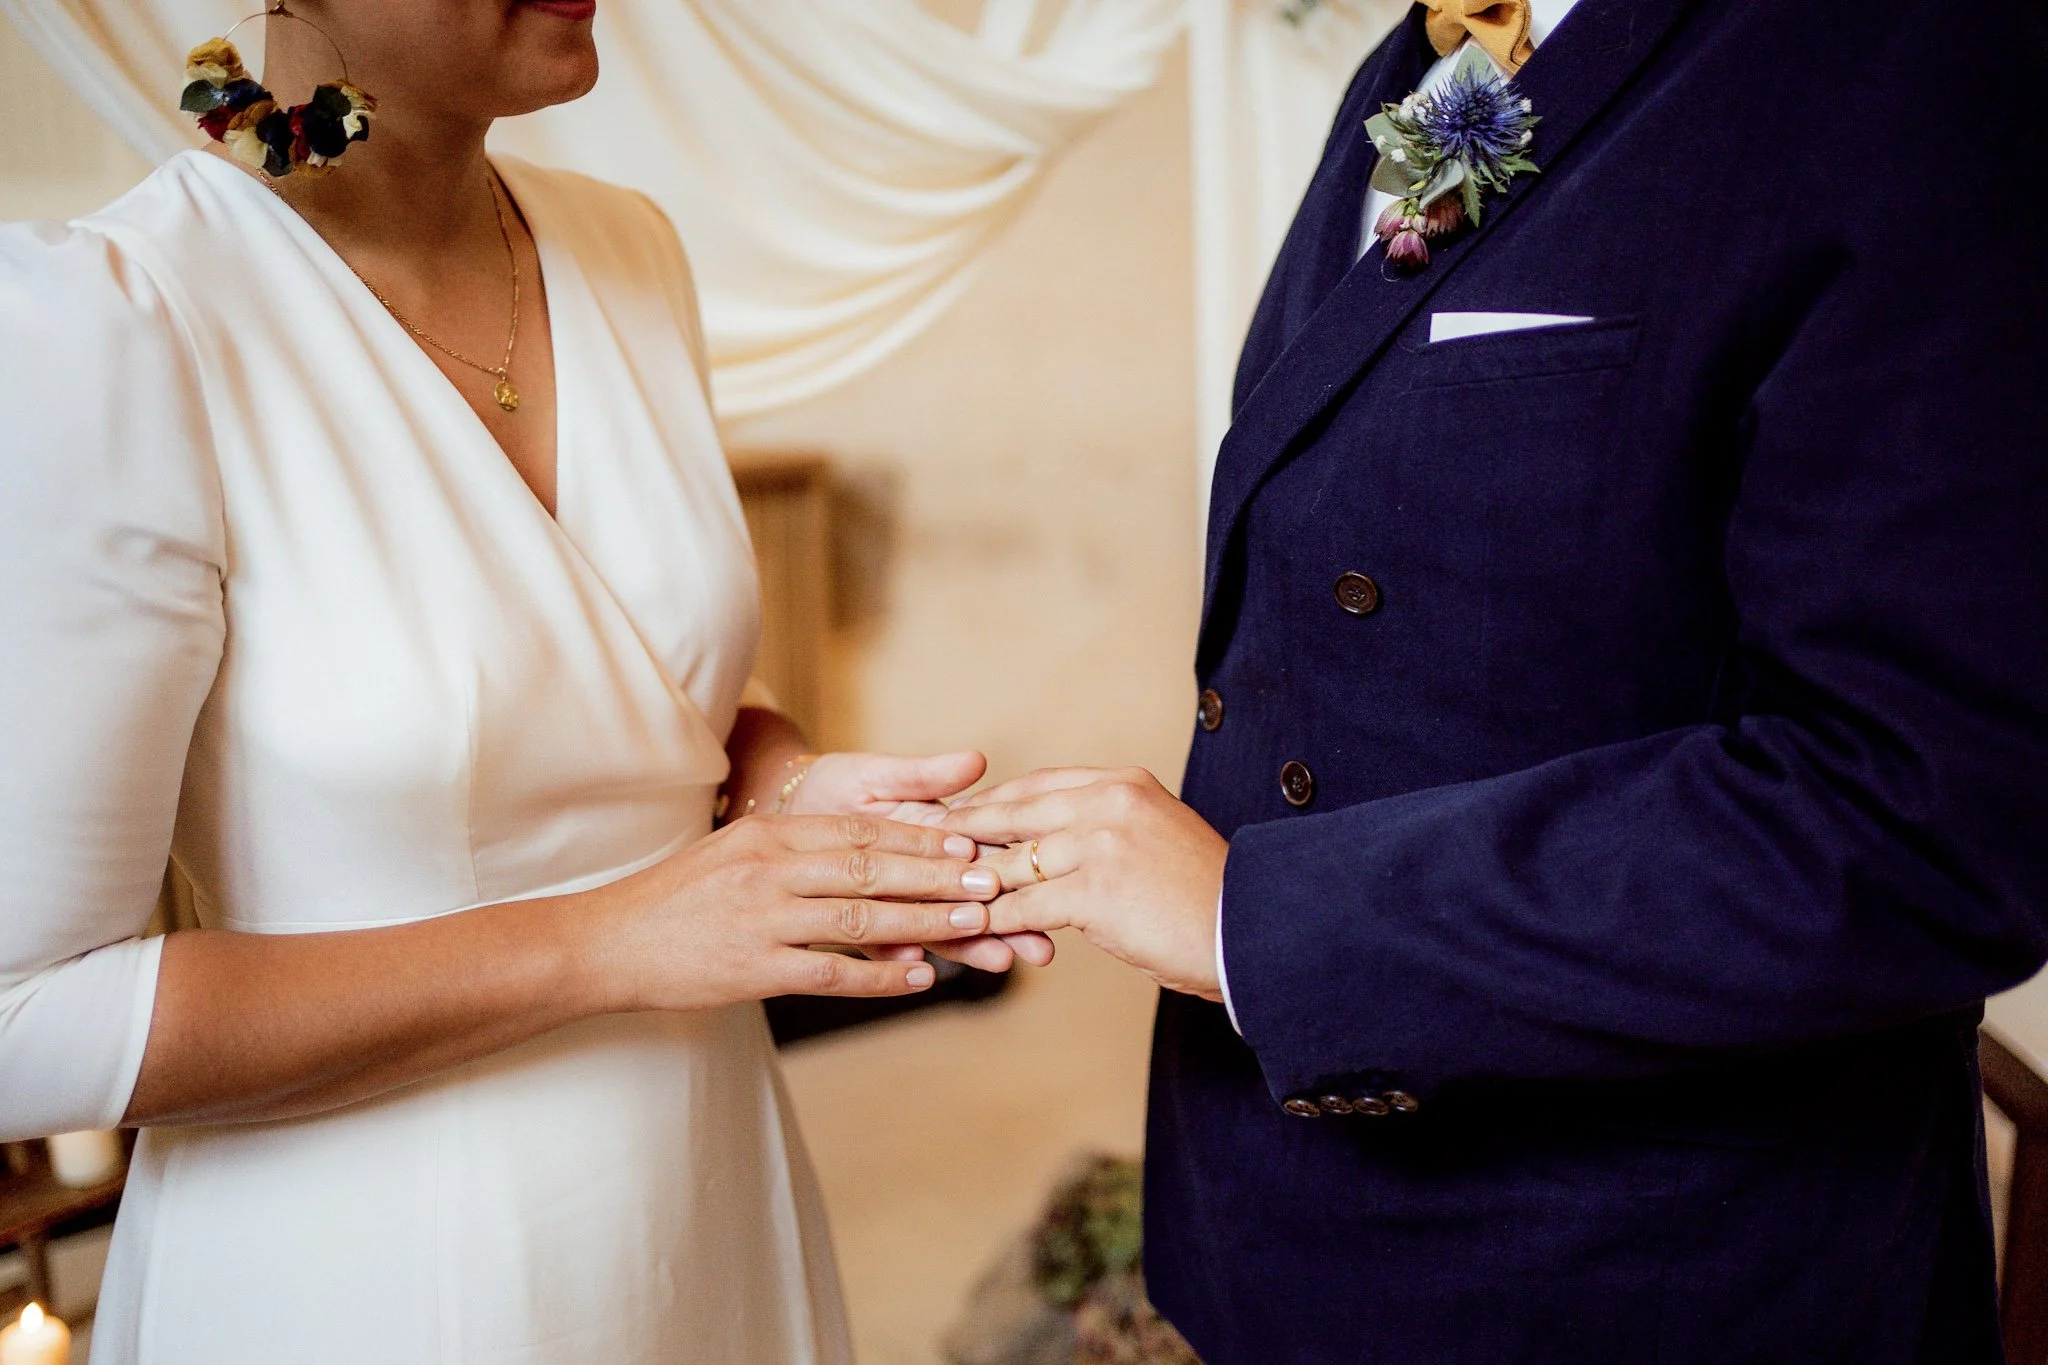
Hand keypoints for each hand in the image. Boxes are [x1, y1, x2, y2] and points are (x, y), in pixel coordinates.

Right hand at [580, 813, 1004, 1010]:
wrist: (605, 943)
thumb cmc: (675, 900)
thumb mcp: (732, 853)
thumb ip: (790, 848)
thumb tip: (855, 852)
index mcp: (768, 835)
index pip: (859, 831)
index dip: (919, 838)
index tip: (968, 842)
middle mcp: (769, 870)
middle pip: (871, 868)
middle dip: (939, 876)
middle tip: (992, 881)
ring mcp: (762, 920)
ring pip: (861, 919)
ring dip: (925, 923)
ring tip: (974, 925)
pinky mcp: (753, 969)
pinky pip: (831, 974)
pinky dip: (880, 979)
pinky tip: (919, 980)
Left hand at [788, 749, 1056, 971]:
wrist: (780, 814)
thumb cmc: (833, 789)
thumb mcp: (875, 775)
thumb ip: (924, 776)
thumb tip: (975, 760)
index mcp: (935, 835)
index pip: (985, 853)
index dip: (1016, 869)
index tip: (1047, 883)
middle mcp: (920, 875)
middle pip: (971, 900)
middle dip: (1008, 922)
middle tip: (1041, 946)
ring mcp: (891, 903)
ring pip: (935, 927)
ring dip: (968, 945)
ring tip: (999, 960)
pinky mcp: (857, 927)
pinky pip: (877, 945)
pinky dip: (897, 955)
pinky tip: (918, 965)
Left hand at [940, 768, 1227, 999]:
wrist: (1252, 933)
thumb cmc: (1207, 898)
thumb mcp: (1160, 836)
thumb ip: (1113, 827)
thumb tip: (1064, 838)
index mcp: (1124, 783)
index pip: (1040, 785)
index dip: (996, 803)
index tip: (963, 816)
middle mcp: (1110, 801)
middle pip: (1016, 814)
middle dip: (968, 835)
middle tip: (927, 850)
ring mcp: (1100, 843)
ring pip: (1014, 863)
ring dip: (971, 882)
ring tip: (933, 895)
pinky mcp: (1094, 891)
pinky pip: (1024, 906)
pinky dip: (992, 921)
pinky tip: (969, 932)